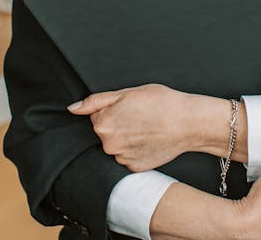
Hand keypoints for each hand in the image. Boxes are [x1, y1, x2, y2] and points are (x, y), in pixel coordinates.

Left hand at [68, 84, 205, 171]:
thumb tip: (73, 109)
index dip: (113, 110)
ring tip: (146, 129)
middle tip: (140, 117)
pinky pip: (128, 158)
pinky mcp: (135, 168)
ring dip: (126, 139)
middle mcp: (109, 144)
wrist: (188, 122)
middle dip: (118, 125)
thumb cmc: (161, 103)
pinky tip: (149, 141)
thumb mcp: (127, 93)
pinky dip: (135, 150)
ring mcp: (122, 158)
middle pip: (105, 133)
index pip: (97, 116)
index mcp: (103, 123)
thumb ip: (96, 101)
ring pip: (117, 146)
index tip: (129, 108)